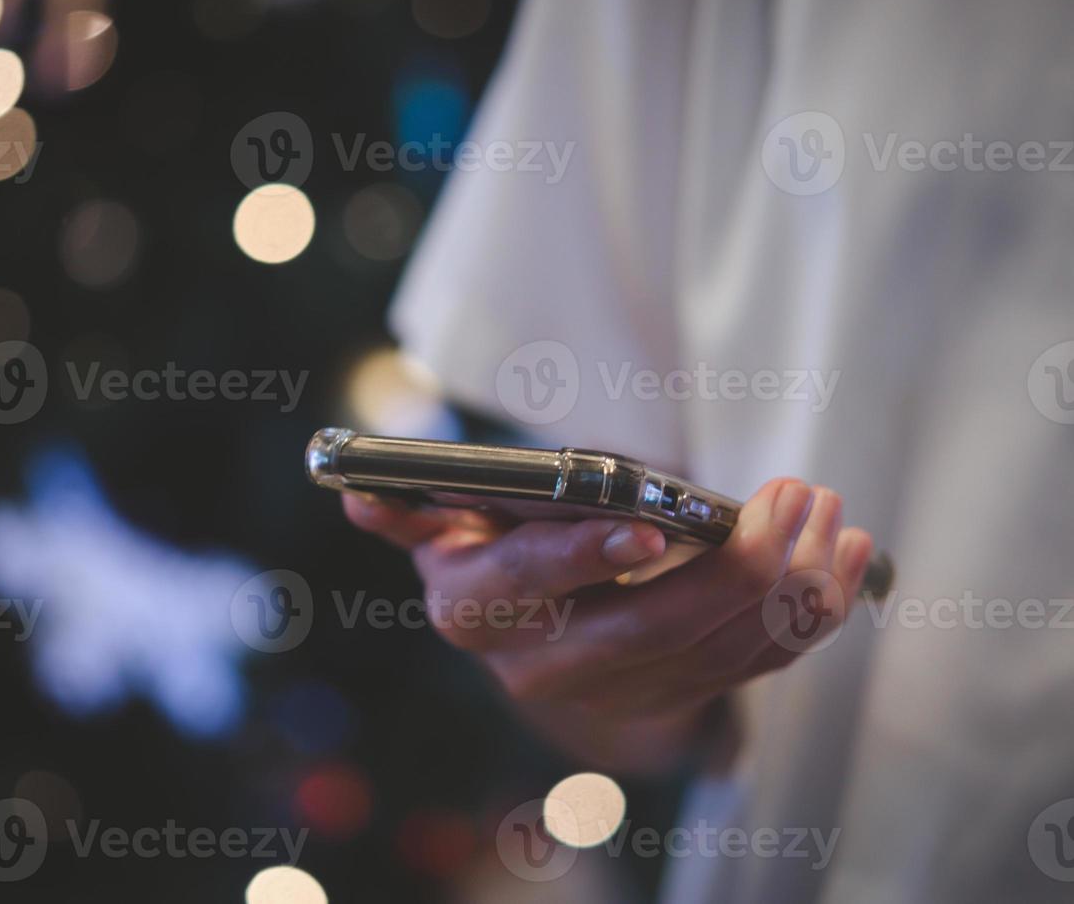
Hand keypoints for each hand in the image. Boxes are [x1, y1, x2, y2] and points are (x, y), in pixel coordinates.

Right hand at [342, 478, 874, 772]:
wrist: (533, 640)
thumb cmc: (494, 550)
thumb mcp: (444, 526)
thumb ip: (411, 508)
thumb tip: (357, 496)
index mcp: (475, 610)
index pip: (526, 586)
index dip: (578, 557)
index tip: (640, 524)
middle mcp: (537, 668)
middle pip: (647, 628)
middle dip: (733, 565)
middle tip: (796, 495)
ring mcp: (609, 696)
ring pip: (714, 651)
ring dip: (789, 586)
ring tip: (831, 513)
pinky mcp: (669, 705)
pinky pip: (750, 671)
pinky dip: (805, 619)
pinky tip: (843, 563)